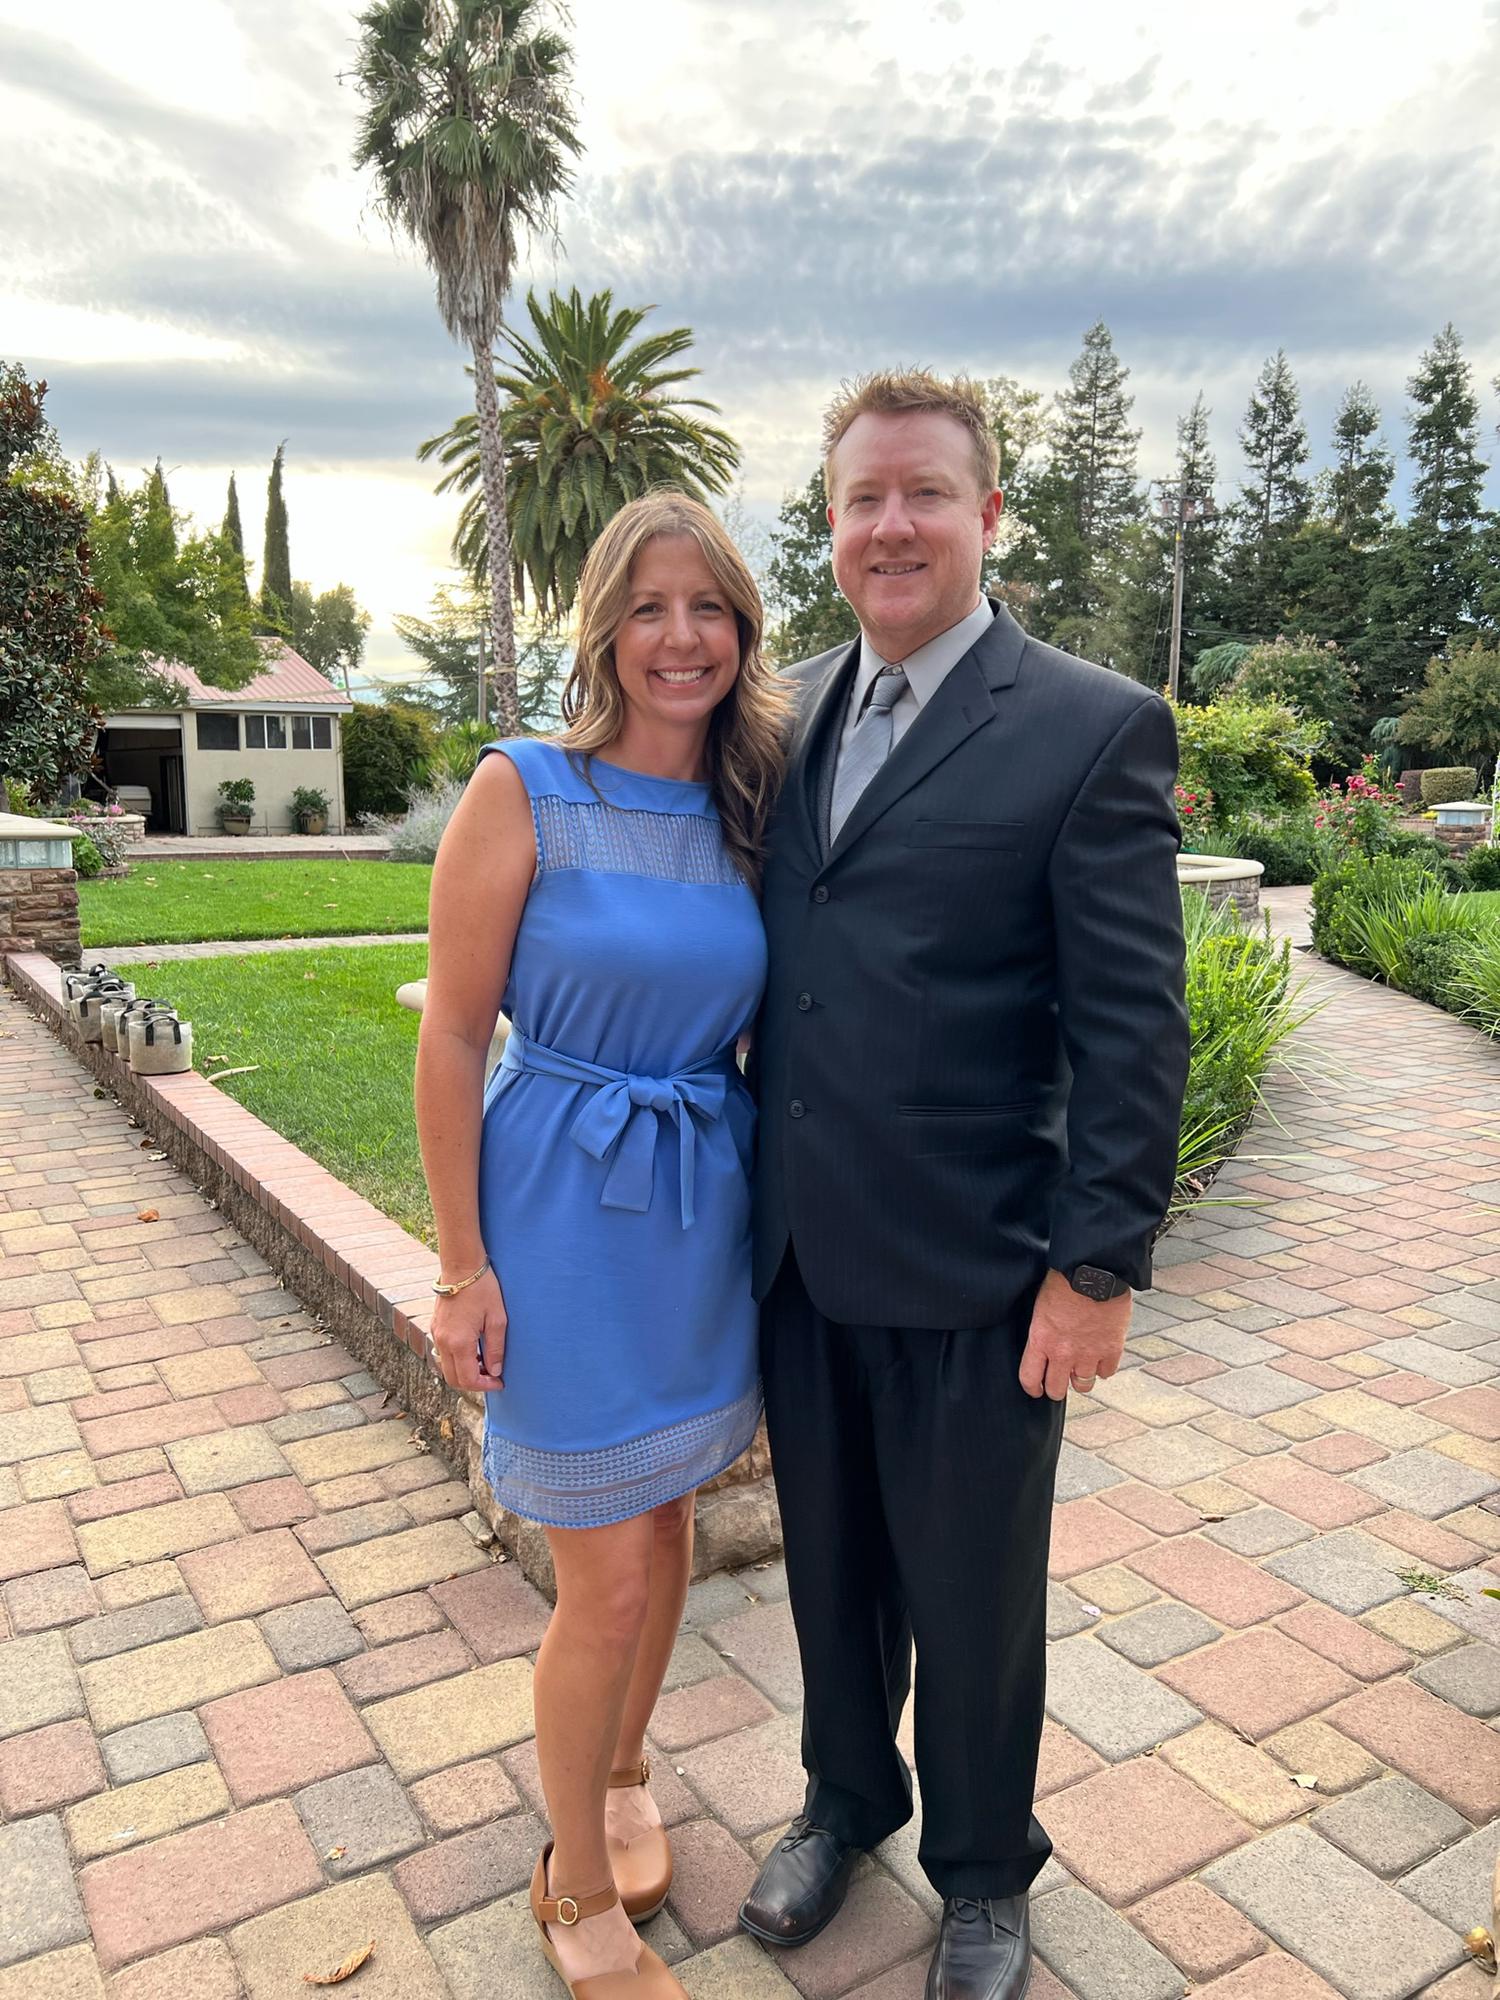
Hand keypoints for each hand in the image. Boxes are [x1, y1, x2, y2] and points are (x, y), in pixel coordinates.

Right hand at [429, 1268, 507, 1393]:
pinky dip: (457, 1360)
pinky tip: (473, 1350)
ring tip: (484, 1362)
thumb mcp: (497, 1319)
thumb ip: (495, 1348)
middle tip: (492, 1377)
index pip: (468, 1379)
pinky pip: (443, 1354)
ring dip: (464, 1372)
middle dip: (473, 1384)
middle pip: (453, 1379)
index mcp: (459, 1342)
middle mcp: (443, 1342)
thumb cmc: (483, 1289)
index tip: (499, 1382)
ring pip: (446, 1367)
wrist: (461, 1267)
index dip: (485, 1385)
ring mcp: (436, 1335)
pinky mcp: (435, 1327)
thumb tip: (495, 1371)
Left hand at [1019, 1268, 1129, 1400]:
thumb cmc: (1064, 1280)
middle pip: (1057, 1389)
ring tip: (1081, 1369)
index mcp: (1041, 1340)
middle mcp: (1063, 1353)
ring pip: (1083, 1385)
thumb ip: (1042, 1331)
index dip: (1032, 1388)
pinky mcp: (1111, 1349)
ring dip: (1081, 1378)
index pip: (1030, 1378)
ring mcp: (1089, 1353)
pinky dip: (1103, 1367)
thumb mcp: (1041, 1306)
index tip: (1036, 1389)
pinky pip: (1106, 1373)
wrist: (1094, 1270)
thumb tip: (1044, 1343)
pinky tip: (1100, 1357)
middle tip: (1059, 1383)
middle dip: (1056, 1388)